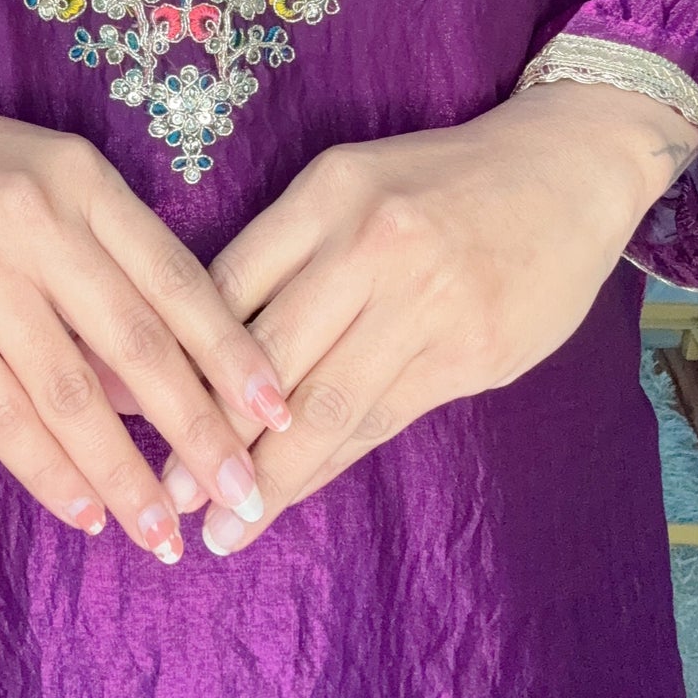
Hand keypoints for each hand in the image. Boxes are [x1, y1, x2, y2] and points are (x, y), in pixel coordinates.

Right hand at [0, 55, 291, 560]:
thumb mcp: (50, 185)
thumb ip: (104, 269)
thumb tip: (149, 390)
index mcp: (85, 182)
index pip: (176, 278)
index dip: (231, 352)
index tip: (277, 414)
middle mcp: (38, 223)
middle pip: (136, 343)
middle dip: (197, 429)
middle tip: (241, 496)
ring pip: (69, 392)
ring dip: (122, 472)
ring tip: (161, 533)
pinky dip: (47, 469)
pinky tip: (84, 510)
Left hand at [155, 81, 697, 556]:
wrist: (568, 170)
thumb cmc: (444, 183)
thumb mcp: (356, 185)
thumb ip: (292, 254)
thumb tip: (207, 344)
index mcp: (328, 194)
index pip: (230, 286)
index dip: (175, 359)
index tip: (129, 411)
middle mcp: (371, 243)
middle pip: (268, 355)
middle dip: (208, 433)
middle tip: (161, 492)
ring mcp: (426, 301)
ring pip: (325, 403)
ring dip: (268, 475)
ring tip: (221, 527)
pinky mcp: (471, 351)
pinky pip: (383, 418)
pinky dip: (331, 463)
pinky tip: (293, 496)